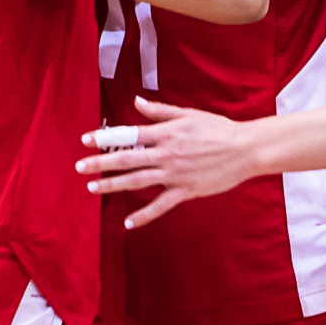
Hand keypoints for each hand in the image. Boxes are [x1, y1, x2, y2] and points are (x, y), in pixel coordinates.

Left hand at [75, 98, 257, 228]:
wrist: (245, 149)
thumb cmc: (218, 129)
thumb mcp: (188, 114)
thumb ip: (160, 111)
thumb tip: (136, 102)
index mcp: (166, 133)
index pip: (128, 135)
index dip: (105, 137)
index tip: (85, 141)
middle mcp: (166, 153)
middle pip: (126, 159)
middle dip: (100, 163)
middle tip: (80, 168)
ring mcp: (175, 174)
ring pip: (137, 181)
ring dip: (113, 185)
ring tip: (93, 188)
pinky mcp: (186, 190)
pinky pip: (161, 205)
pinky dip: (144, 215)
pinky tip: (128, 223)